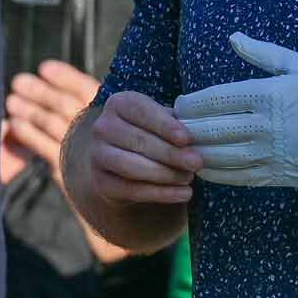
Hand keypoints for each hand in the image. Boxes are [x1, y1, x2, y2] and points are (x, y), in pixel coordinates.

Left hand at [4, 60, 100, 181]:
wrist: (112, 194)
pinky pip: (42, 145)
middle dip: (39, 91)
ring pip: (50, 123)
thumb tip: (51, 76)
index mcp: (109, 112)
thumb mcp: (104, 123)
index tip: (44, 67)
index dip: (65, 77)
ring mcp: (82, 149)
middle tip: (18, 81)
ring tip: (11, 101)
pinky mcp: (67, 168)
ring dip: (28, 110)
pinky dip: (27, 133)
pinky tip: (15, 124)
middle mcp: (98, 129)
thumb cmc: (104, 149)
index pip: (85, 89)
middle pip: (64, 104)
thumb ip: (84, 104)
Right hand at [84, 90, 199, 205]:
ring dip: (166, 174)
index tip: (186, 139)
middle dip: (171, 154)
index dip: (165, 125)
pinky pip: (132, 190)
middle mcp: (102, 127)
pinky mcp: (101, 182)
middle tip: (197, 163)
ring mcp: (97, 155)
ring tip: (189, 177)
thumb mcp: (161, 121)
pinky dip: (160, 194)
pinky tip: (183, 193)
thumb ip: (177, 124)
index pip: (141, 111)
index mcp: (119, 103)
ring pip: (132, 167)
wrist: (122, 162)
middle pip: (139, 141)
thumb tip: (200, 133)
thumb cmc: (150, 133)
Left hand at [175, 32, 297, 235]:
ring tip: (179, 146)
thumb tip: (233, 37)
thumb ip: (262, 53)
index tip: (179, 103)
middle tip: (170, 125)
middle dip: (186, 128)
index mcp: (269, 95)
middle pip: (212, 129)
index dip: (192, 103)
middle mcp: (266, 127)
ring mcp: (270, 154)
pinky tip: (201, 167)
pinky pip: (235, 178)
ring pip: (219, 156)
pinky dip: (213, 173)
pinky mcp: (275, 175)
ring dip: (195, 151)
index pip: (217, 100)